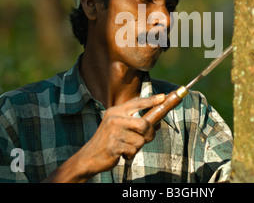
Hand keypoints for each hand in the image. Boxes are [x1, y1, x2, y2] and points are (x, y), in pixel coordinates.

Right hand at [43, 94, 164, 181]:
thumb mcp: (119, 127)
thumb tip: (158, 123)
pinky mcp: (114, 145)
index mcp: (116, 111)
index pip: (136, 103)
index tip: (163, 97)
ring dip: (137, 146)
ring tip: (126, 146)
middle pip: (144, 123)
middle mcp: (114, 119)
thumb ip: (136, 123)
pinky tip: (121, 153)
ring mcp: (113, 132)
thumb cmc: (109, 141)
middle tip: (147, 137)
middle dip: (150, 133)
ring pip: (140, 140)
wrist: (89, 156)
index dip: (151, 100)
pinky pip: (133, 150)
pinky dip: (130, 154)